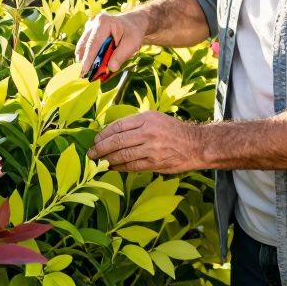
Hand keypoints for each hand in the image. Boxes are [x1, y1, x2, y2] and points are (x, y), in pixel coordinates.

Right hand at [76, 11, 146, 76]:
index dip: (88, 58)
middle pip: (85, 44)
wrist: (132, 24)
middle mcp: (93, 22)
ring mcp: (89, 26)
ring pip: (82, 45)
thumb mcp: (132, 44)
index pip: (94, 43)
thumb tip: (110, 68)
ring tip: (86, 72)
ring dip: (84, 58)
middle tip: (82, 75)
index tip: (84, 71)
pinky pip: (85, 45)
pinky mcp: (88, 32)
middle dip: (83, 60)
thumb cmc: (132, 33)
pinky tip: (91, 64)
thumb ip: (121, 56)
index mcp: (103, 22)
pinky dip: (87, 55)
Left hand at [88, 112, 206, 173]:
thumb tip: (111, 132)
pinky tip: (112, 167)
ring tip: (98, 162)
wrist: (196, 144)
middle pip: (117, 141)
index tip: (95, 140)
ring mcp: (151, 148)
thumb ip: (135, 124)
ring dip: (107, 160)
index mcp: (146, 118)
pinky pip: (132, 166)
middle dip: (100, 148)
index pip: (118, 126)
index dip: (103, 134)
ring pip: (122, 155)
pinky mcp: (155, 163)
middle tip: (91, 153)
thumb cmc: (173, 131)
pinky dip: (119, 168)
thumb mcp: (155, 118)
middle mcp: (148, 132)